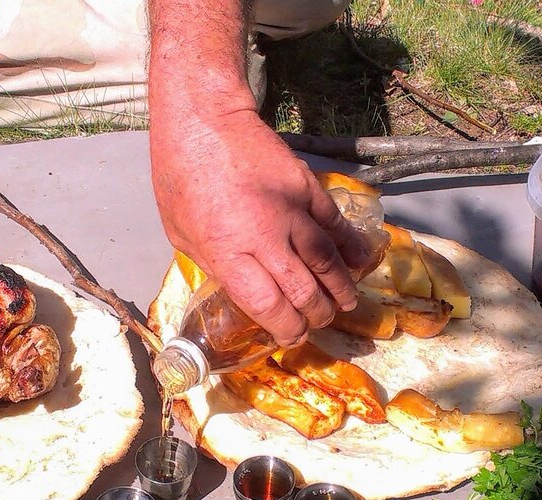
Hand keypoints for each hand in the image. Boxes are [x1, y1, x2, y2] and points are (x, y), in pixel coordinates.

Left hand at [150, 108, 371, 346]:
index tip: (292, 336)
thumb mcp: (180, 233)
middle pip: (304, 290)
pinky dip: (351, 246)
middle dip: (316, 314)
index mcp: (227, 253)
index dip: (287, 328)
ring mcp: (290, 210)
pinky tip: (361, 261)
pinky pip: (335, 224)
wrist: (204, 122)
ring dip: (340, 287)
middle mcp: (264, 236)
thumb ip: (215, 264)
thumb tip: (242, 288)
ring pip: (326, 260)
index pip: (269, 306)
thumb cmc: (180, 178)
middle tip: (321, 321)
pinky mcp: (306, 187)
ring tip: (347, 302)